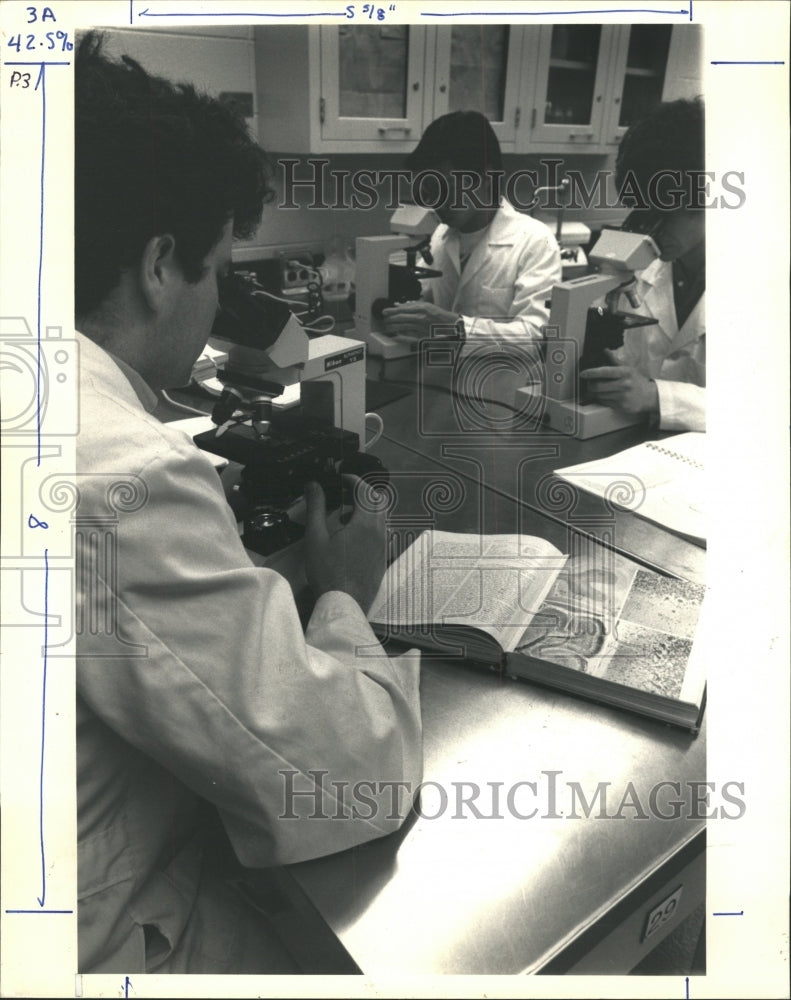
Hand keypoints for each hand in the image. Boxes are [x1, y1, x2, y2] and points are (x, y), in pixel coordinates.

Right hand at [303, 476, 386, 613]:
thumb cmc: (327, 571)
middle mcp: (379, 532)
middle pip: (378, 501)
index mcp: (365, 523)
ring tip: (344, 516)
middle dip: (362, 492)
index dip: (353, 480)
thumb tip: (313, 485)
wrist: (344, 603)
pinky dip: (369, 525)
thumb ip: (315, 508)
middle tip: (344, 493)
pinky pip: (381, 532)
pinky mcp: (382, 558)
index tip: (341, 478)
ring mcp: (383, 546)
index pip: (365, 491)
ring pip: (381, 517)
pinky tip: (351, 537)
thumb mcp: (315, 537)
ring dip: (366, 509)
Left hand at [381, 300, 458, 338]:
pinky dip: (401, 334)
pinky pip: (408, 335)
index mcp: (421, 308)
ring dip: (393, 327)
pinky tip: (396, 334)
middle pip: (400, 318)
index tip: (385, 311)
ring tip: (388, 327)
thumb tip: (398, 305)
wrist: (449, 325)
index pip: (402, 309)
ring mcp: (420, 327)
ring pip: (403, 327)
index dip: (391, 311)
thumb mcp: (426, 306)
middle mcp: (420, 317)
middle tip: (384, 319)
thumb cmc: (438, 315)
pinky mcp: (422, 336)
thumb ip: (411, 305)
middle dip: (390, 319)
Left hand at [580, 350, 658, 415]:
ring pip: (599, 396)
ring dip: (594, 393)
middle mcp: (623, 384)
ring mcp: (622, 397)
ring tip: (596, 389)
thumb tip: (605, 351)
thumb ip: (614, 361)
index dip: (591, 373)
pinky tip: (605, 395)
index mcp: (624, 373)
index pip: (604, 372)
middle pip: (598, 386)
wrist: (649, 396)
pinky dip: (601, 399)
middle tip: (588, 383)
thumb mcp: (628, 368)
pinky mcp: (621, 406)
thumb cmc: (636, 381)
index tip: (583, 373)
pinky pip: (604, 403)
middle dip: (590, 385)